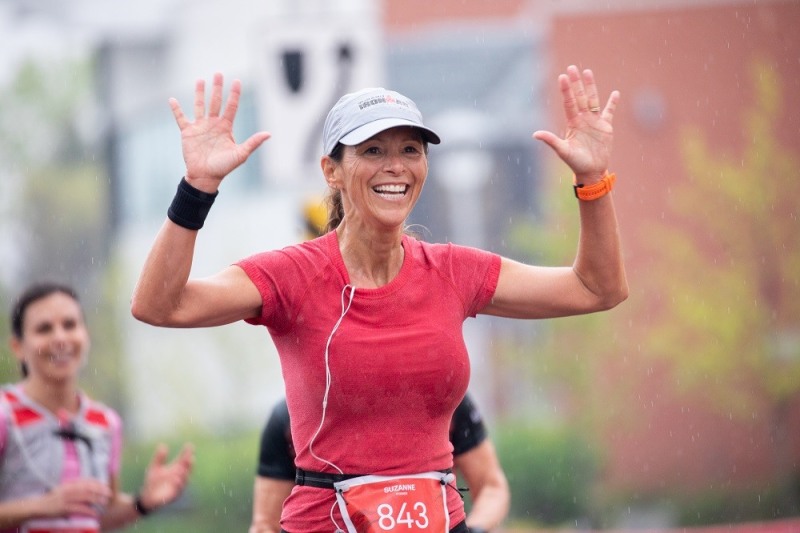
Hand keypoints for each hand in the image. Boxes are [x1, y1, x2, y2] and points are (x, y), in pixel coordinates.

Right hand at [45, 478, 110, 517]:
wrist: (36, 506)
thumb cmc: (49, 500)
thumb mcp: (61, 490)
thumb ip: (72, 488)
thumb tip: (83, 489)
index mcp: (68, 484)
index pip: (86, 481)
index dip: (97, 482)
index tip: (106, 485)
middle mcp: (69, 489)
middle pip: (89, 488)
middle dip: (101, 490)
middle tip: (109, 493)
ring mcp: (67, 498)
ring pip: (86, 497)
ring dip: (97, 500)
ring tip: (105, 503)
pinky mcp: (64, 508)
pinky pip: (80, 508)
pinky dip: (89, 511)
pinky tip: (95, 513)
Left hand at [137, 443, 193, 510]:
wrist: (146, 496)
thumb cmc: (152, 481)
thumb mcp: (154, 467)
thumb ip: (159, 457)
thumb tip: (162, 445)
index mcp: (176, 468)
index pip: (184, 459)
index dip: (187, 452)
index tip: (189, 445)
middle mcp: (179, 476)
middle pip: (187, 469)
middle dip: (189, 464)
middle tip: (189, 457)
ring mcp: (177, 486)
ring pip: (184, 480)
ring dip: (184, 474)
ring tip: (182, 468)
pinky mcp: (174, 495)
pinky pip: (178, 490)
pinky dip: (178, 484)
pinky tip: (176, 479)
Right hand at [169, 73, 270, 191]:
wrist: (206, 176)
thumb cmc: (224, 167)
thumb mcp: (241, 154)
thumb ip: (253, 142)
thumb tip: (269, 134)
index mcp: (226, 127)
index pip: (231, 106)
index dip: (234, 94)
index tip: (237, 81)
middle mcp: (213, 124)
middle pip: (216, 101)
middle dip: (218, 88)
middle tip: (219, 73)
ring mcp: (200, 127)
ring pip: (200, 105)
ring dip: (199, 93)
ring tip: (200, 80)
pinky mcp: (188, 132)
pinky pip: (181, 118)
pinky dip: (176, 109)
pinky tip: (172, 99)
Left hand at [533, 65, 618, 180]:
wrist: (591, 171)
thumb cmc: (575, 162)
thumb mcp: (563, 151)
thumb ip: (551, 140)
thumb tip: (535, 134)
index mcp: (572, 123)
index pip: (569, 102)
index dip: (566, 90)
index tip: (562, 77)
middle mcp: (582, 119)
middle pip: (579, 97)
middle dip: (576, 83)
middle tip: (572, 67)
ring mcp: (594, 121)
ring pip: (592, 100)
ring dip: (590, 86)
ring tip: (587, 72)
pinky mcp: (606, 126)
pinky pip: (609, 112)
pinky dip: (613, 103)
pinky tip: (615, 93)